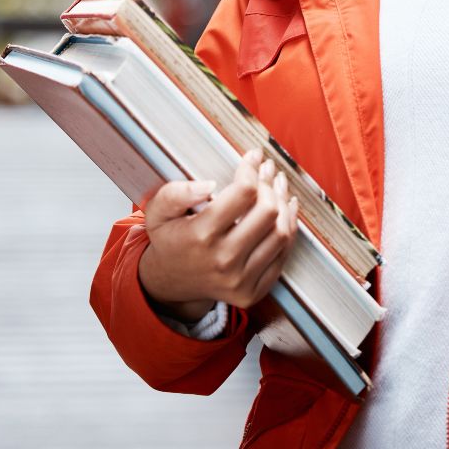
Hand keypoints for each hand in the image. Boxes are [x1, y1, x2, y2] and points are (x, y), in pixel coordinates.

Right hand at [138, 148, 299, 321]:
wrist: (169, 283)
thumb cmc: (169, 240)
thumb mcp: (159, 213)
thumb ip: (176, 194)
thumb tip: (209, 184)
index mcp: (200, 237)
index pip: (243, 193)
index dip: (252, 169)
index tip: (254, 156)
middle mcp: (223, 260)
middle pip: (268, 211)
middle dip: (270, 183)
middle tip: (268, 169)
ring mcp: (240, 280)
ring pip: (281, 232)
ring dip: (284, 202)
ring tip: (278, 184)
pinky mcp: (253, 292)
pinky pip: (282, 254)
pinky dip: (289, 227)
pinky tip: (286, 208)